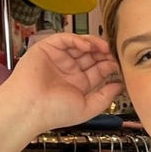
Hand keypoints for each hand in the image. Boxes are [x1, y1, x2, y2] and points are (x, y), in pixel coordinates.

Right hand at [6, 32, 123, 132]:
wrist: (30, 108)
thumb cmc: (54, 112)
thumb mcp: (87, 108)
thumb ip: (105, 97)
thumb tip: (120, 87)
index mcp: (78, 84)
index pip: (97, 70)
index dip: (109, 65)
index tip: (120, 64)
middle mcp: (69, 70)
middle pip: (90, 56)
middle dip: (103, 53)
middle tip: (114, 52)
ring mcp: (59, 58)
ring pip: (79, 45)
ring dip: (93, 44)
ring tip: (104, 47)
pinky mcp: (47, 48)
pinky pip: (65, 39)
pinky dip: (77, 40)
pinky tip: (87, 46)